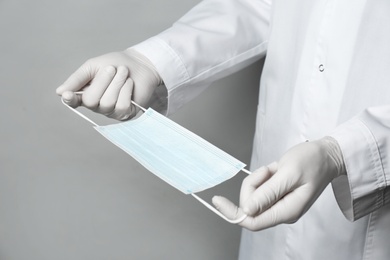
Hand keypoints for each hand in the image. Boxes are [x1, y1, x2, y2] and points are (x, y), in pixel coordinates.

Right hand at [56, 49, 161, 119]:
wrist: (139, 64)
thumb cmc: (116, 64)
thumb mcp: (94, 66)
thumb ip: (78, 79)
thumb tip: (60, 92)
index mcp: (85, 93)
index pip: (73, 102)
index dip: (70, 99)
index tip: (67, 94)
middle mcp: (96, 105)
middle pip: (91, 101)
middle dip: (103, 81)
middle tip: (112, 68)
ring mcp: (111, 111)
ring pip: (108, 103)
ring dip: (117, 83)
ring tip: (123, 72)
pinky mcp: (125, 114)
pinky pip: (121, 106)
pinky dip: (126, 91)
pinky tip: (129, 84)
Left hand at [212, 137, 344, 230]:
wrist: (325, 155)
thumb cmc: (312, 162)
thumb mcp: (289, 174)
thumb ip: (268, 193)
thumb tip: (247, 210)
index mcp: (286, 211)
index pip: (252, 222)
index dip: (233, 213)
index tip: (217, 200)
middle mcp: (281, 212)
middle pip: (250, 206)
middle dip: (252, 185)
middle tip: (267, 170)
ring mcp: (278, 204)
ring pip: (252, 196)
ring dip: (258, 179)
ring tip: (275, 169)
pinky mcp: (275, 195)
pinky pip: (258, 188)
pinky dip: (262, 177)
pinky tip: (275, 170)